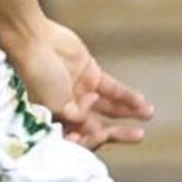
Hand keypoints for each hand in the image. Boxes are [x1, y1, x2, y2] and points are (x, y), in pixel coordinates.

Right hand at [4, 19, 154, 149]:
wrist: (34, 41)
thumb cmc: (37, 75)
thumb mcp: (55, 105)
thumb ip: (77, 117)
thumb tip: (94, 125)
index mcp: (56, 118)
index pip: (80, 137)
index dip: (92, 140)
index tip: (102, 137)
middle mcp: (69, 107)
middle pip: (98, 125)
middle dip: (118, 131)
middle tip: (138, 135)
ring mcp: (81, 89)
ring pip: (109, 107)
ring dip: (128, 112)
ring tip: (147, 114)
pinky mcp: (91, 73)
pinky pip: (113, 89)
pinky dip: (126, 96)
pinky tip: (140, 102)